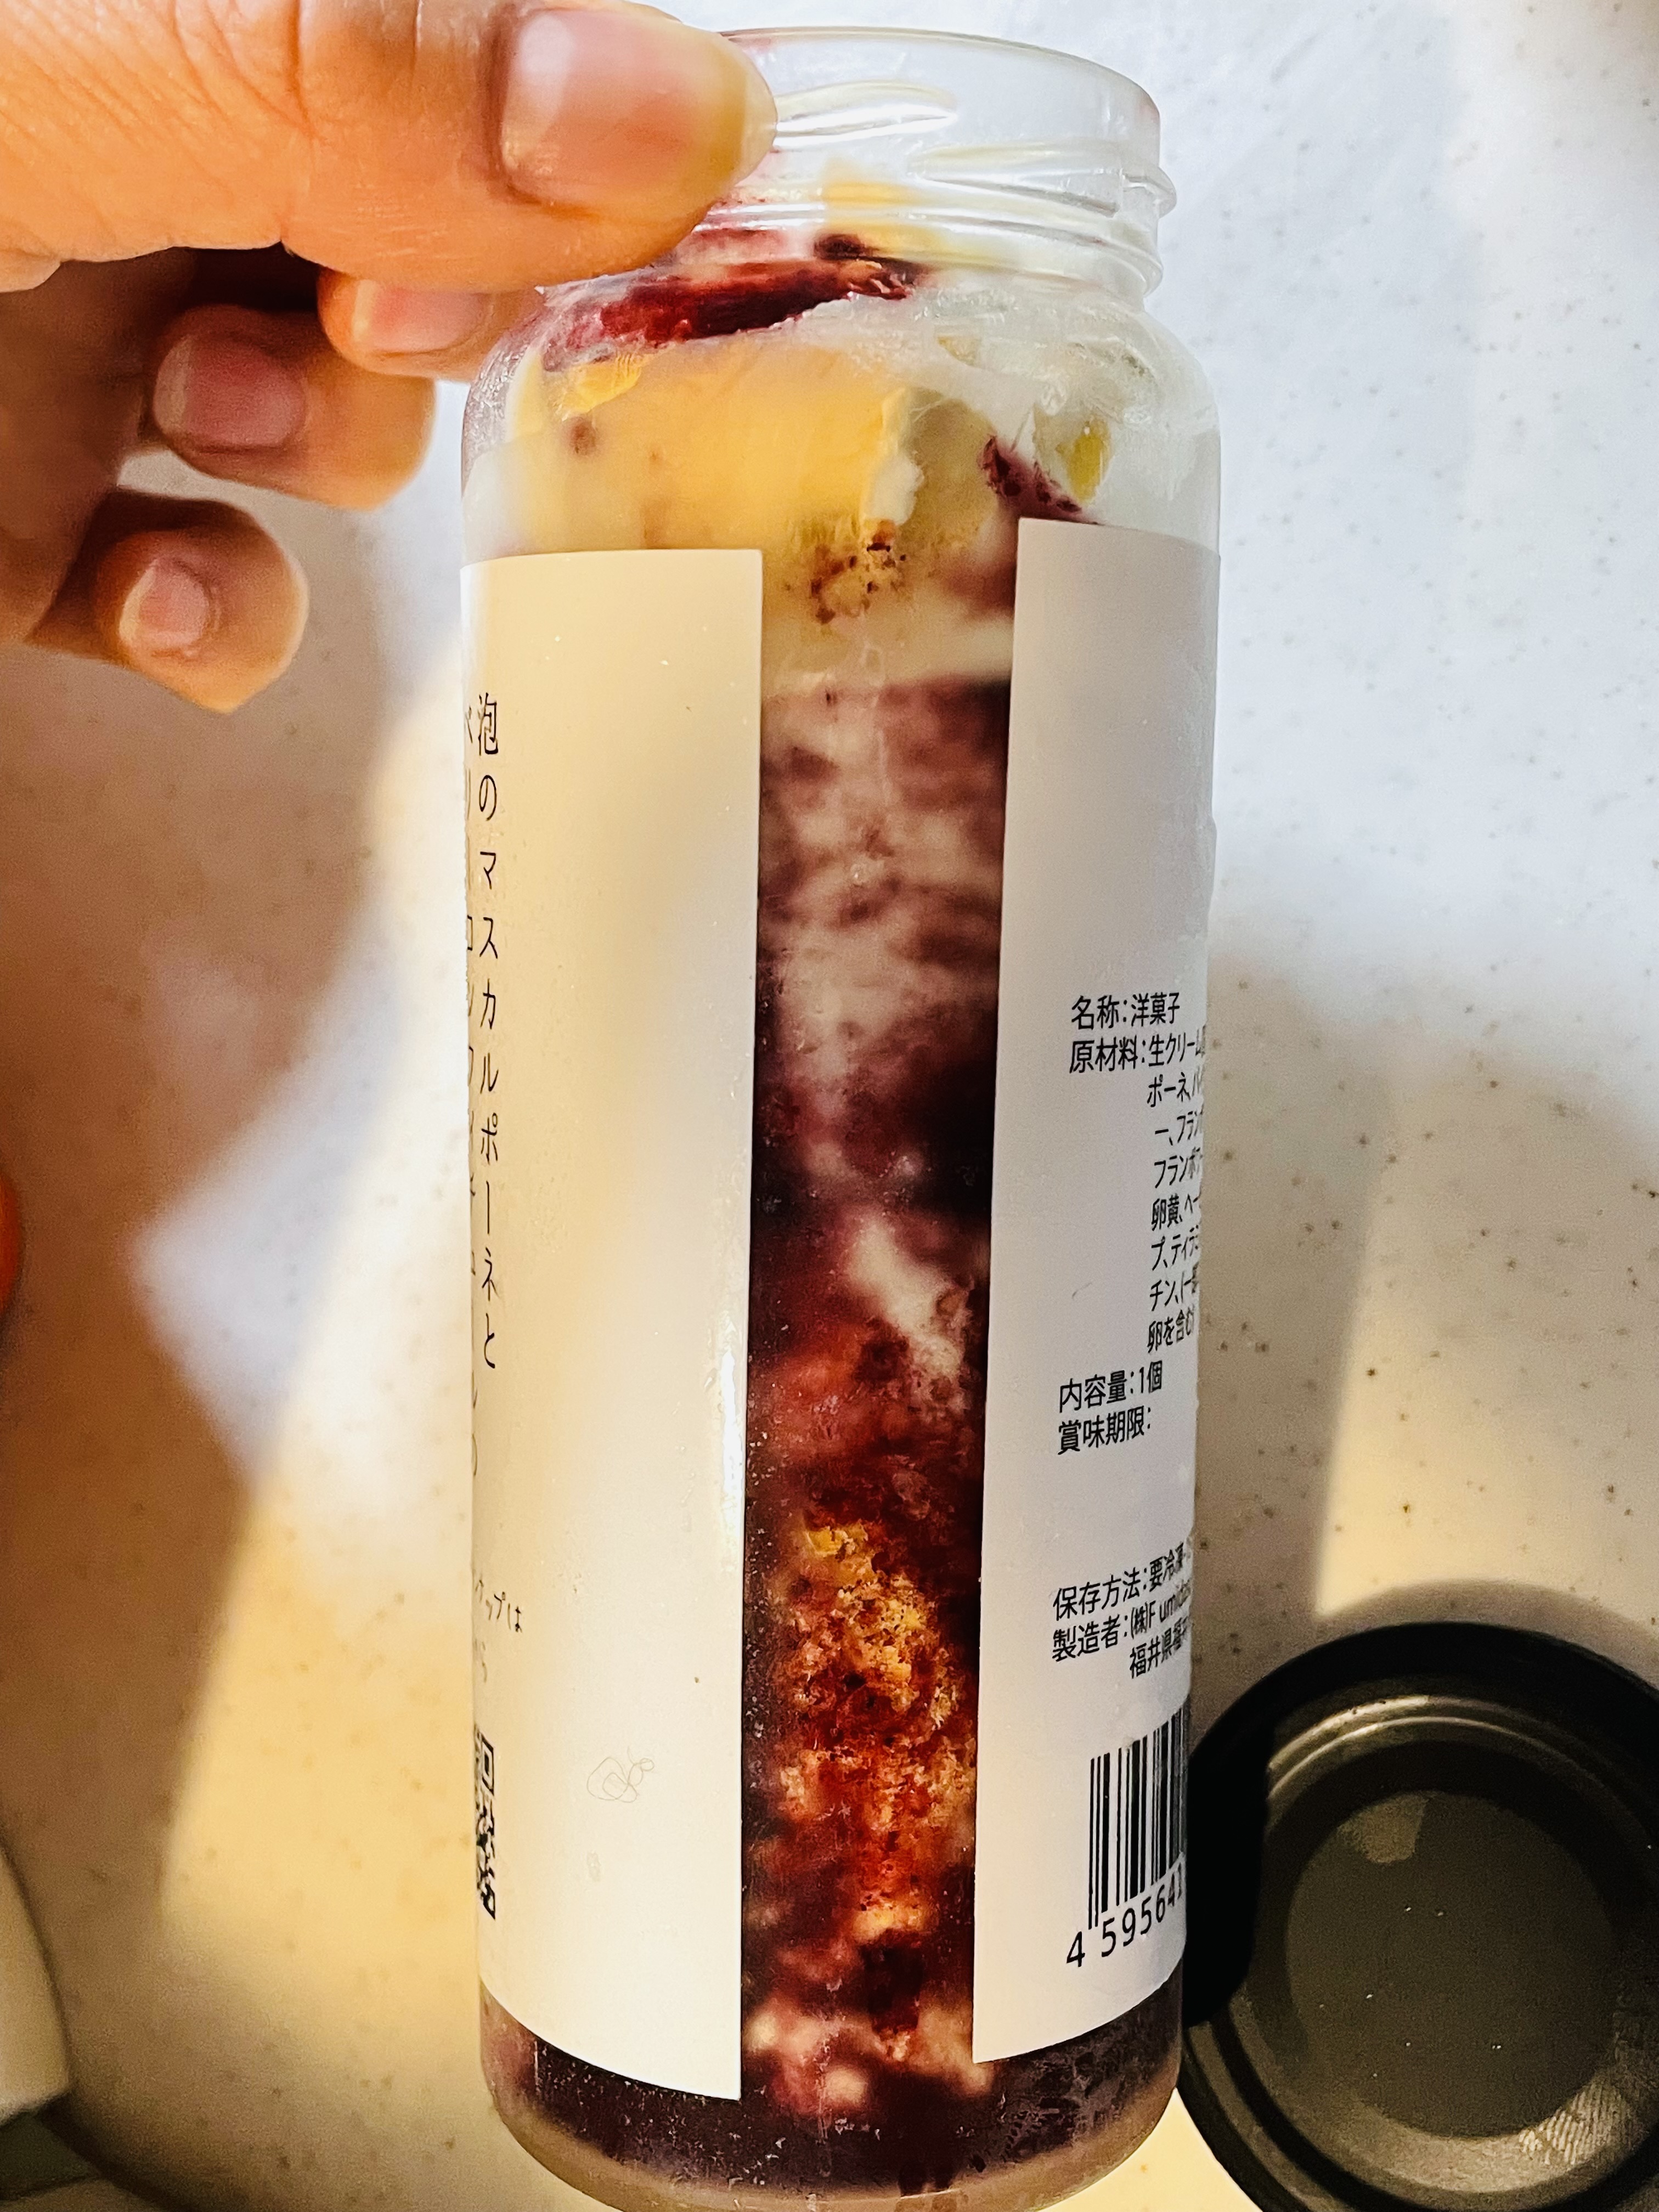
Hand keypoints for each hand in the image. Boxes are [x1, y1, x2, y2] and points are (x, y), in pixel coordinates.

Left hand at [0, 0, 772, 709]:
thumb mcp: (63, 70)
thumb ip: (350, 69)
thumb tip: (684, 110)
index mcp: (170, 17)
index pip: (471, 49)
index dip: (576, 119)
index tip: (641, 199)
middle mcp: (141, 173)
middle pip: (428, 235)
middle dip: (445, 300)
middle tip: (387, 315)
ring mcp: (80, 362)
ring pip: (336, 421)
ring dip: (328, 449)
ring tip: (220, 423)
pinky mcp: (34, 541)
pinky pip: (208, 599)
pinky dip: (227, 626)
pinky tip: (167, 602)